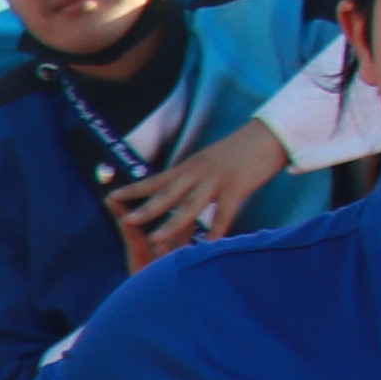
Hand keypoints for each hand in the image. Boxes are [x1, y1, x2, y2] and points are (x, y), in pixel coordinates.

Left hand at [107, 119, 290, 262]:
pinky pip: (223, 212)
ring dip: (171, 223)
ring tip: (155, 239)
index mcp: (189, 167)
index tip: (111, 197)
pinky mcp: (237, 186)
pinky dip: (215, 229)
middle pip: (167, 194)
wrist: (269, 134)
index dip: (133, 190)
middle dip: (145, 209)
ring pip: (190, 205)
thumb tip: (179, 191)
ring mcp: (216, 180)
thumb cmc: (240, 151)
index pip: (156, 180)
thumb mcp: (209, 161)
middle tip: (125, 222)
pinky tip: (207, 245)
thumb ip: (193, 178)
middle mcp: (197, 173)